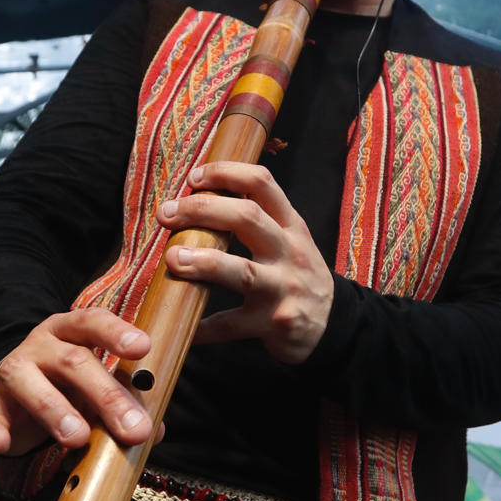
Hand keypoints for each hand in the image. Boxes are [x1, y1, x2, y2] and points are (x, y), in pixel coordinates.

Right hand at [0, 309, 157, 457]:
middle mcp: (40, 346)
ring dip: (55, 410)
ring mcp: (11, 372)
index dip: (116, 333)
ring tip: (78, 437)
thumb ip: (124, 402)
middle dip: (106, 395)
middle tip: (133, 429)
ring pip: (29, 382)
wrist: (12, 398)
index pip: (92, 322)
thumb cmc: (66, 389)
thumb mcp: (95, 390)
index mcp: (71, 333)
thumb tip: (154, 430)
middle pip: (73, 361)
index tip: (142, 348)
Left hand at [157, 161, 333, 363]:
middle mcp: (289, 253)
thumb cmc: (299, 276)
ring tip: (172, 258)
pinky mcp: (273, 324)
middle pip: (247, 219)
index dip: (225, 173)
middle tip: (167, 213)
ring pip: (242, 272)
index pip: (262, 183)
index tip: (194, 177)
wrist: (333, 325)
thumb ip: (258, 220)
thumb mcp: (291, 241)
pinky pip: (231, 326)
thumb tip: (200, 200)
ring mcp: (283, 289)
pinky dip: (204, 328)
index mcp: (290, 226)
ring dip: (204, 263)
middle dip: (202, 210)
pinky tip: (182, 327)